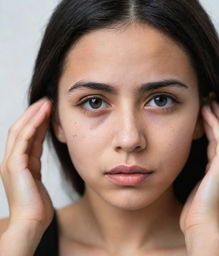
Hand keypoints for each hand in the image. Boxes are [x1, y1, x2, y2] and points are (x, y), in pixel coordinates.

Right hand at [0, 98, 53, 230]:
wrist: (31, 223)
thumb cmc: (37, 206)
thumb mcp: (37, 181)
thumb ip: (36, 166)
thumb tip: (40, 156)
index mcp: (19, 163)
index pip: (27, 137)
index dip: (37, 122)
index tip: (48, 110)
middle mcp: (12, 160)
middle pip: (21, 129)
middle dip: (34, 114)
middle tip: (47, 101)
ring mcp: (11, 162)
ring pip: (20, 131)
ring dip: (33, 115)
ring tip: (46, 103)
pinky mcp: (15, 165)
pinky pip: (24, 140)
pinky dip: (32, 125)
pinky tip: (42, 115)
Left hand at [179, 100, 218, 234]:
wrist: (200, 227)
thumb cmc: (195, 210)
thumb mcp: (195, 187)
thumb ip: (194, 174)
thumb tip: (179, 161)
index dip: (214, 125)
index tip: (205, 111)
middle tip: (209, 100)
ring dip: (218, 116)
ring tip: (209, 102)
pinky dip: (215, 126)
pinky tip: (206, 114)